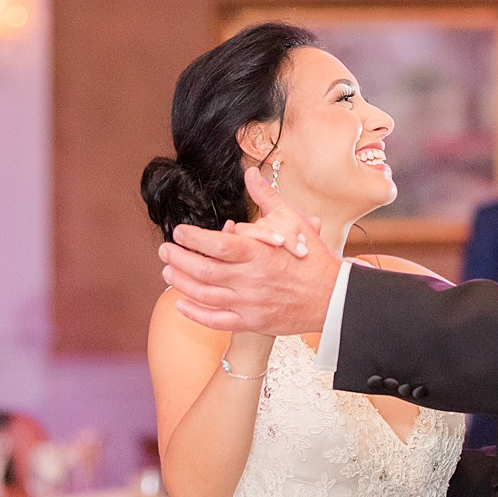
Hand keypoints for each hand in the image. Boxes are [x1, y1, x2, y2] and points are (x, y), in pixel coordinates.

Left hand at [161, 167, 340, 334]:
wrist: (332, 298)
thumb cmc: (312, 258)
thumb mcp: (293, 221)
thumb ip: (267, 198)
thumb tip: (251, 174)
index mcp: (260, 252)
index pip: (217, 244)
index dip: (192, 238)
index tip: (179, 232)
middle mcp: (251, 279)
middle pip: (203, 270)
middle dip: (177, 259)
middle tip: (165, 250)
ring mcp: (250, 303)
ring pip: (204, 294)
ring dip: (180, 283)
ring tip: (168, 271)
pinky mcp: (252, 322)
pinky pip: (215, 320)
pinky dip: (194, 312)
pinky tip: (181, 302)